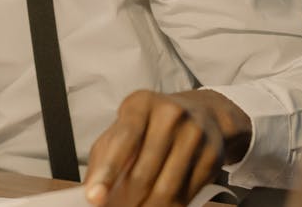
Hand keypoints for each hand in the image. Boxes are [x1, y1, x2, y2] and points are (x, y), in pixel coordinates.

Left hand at [83, 90, 249, 206]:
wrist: (202, 113)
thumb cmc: (152, 124)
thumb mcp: (124, 127)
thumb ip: (105, 156)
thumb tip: (90, 192)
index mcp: (141, 104)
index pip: (122, 141)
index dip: (107, 173)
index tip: (94, 197)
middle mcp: (170, 115)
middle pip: (144, 172)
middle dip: (125, 200)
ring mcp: (194, 135)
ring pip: (166, 189)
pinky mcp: (211, 157)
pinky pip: (186, 195)